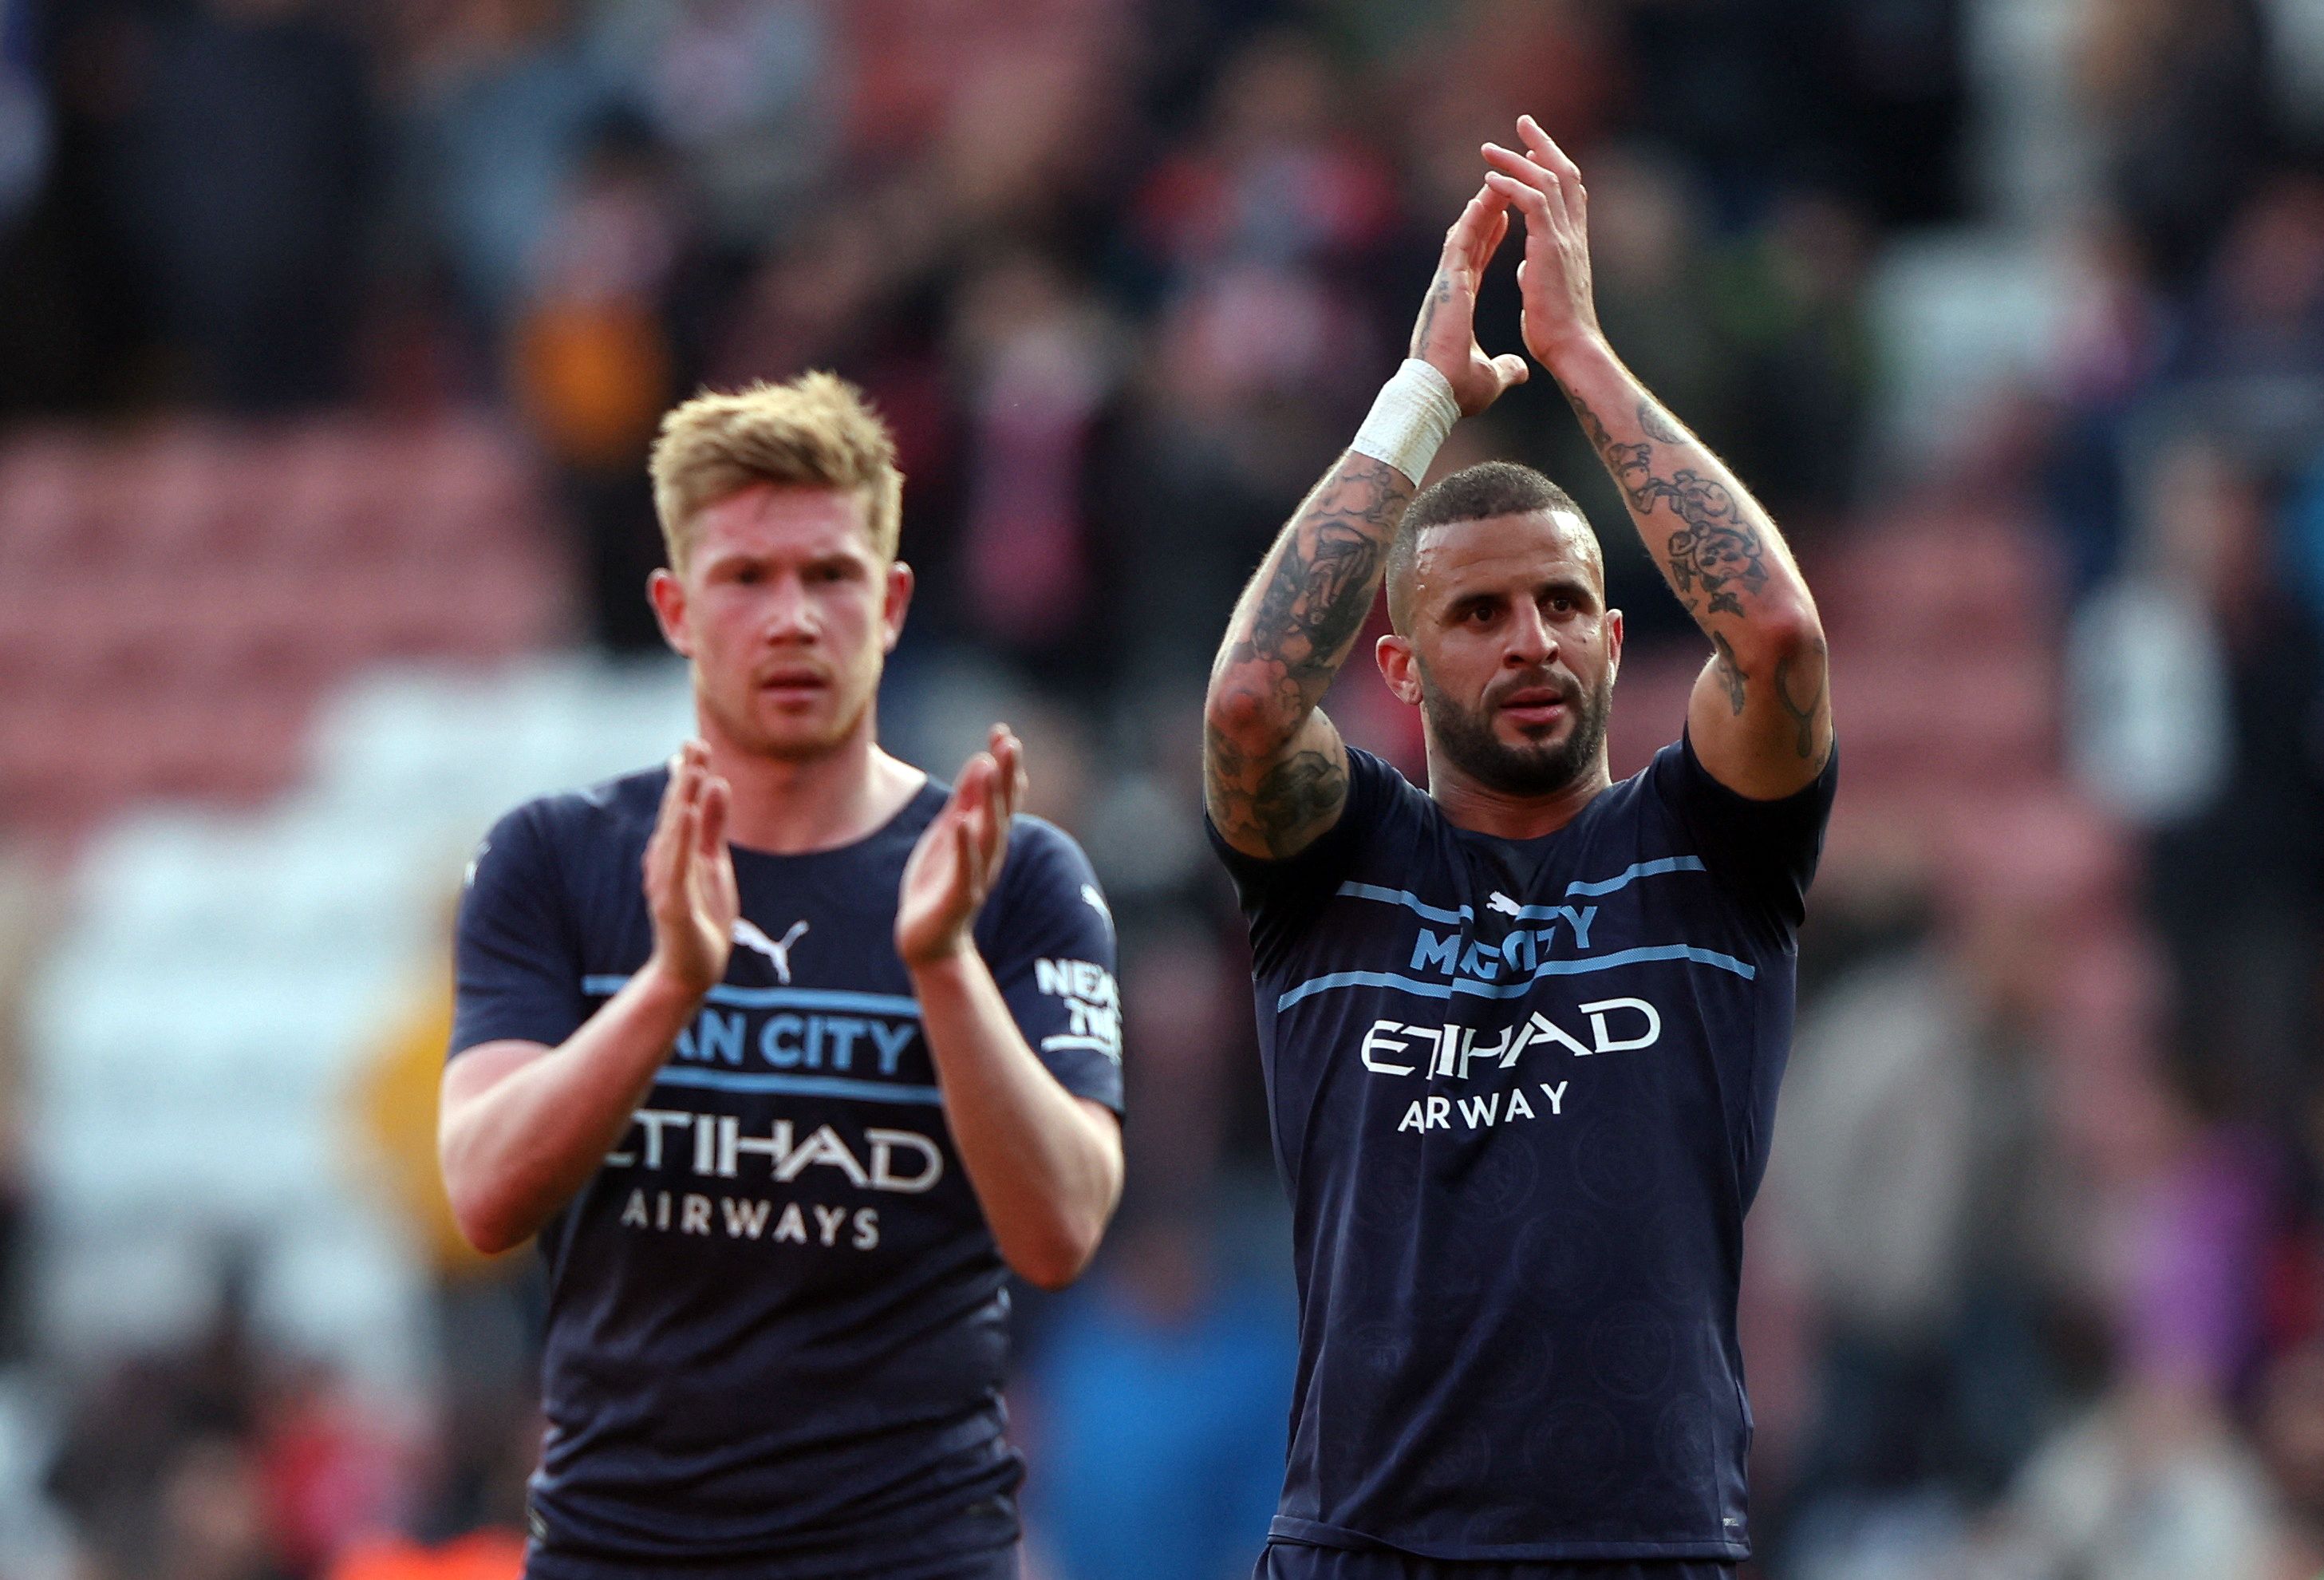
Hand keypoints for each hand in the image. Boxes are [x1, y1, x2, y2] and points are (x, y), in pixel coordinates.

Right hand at [641, 740, 738, 997]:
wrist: (693, 969)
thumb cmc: (704, 915)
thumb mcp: (715, 863)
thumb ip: (713, 825)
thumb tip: (717, 783)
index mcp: (679, 849)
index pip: (682, 805)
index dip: (689, 775)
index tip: (696, 743)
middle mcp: (666, 860)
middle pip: (675, 812)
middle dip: (686, 778)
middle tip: (695, 742)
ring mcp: (666, 880)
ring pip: (674, 833)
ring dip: (682, 799)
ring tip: (693, 768)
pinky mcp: (671, 902)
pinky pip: (676, 865)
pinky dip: (679, 838)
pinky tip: (684, 813)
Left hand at [898, 725, 1023, 968]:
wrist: (929, 939)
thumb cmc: (940, 881)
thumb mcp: (950, 832)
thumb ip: (965, 799)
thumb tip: (983, 759)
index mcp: (986, 835)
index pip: (1003, 795)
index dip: (1005, 765)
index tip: (1002, 731)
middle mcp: (989, 853)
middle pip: (1002, 809)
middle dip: (1006, 776)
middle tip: (1009, 742)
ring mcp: (977, 875)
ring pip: (989, 835)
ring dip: (991, 803)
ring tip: (989, 770)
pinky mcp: (959, 897)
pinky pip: (965, 869)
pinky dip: (964, 846)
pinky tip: (961, 823)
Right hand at [1409, 183, 1530, 417]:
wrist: (1436, 395)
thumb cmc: (1455, 389)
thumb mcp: (1490, 377)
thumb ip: (1505, 368)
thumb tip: (1520, 371)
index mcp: (1458, 304)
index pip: (1477, 262)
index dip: (1491, 237)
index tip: (1506, 217)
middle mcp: (1451, 288)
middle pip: (1473, 239)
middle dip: (1488, 211)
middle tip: (1504, 184)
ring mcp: (1447, 283)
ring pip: (1466, 233)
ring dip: (1483, 206)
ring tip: (1499, 179)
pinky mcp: (1447, 283)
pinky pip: (1461, 241)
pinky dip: (1474, 218)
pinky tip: (1486, 197)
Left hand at [1482, 115, 1603, 367]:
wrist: (1571, 348)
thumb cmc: (1558, 331)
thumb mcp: (1547, 290)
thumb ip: (1541, 270)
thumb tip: (1531, 265)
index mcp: (1571, 242)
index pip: (1567, 191)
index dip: (1552, 164)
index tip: (1533, 147)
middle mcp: (1572, 234)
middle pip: (1563, 173)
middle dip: (1542, 145)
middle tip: (1522, 122)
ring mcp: (1564, 239)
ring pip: (1545, 182)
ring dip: (1517, 161)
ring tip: (1489, 150)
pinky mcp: (1550, 248)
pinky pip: (1532, 204)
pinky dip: (1511, 187)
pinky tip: (1490, 179)